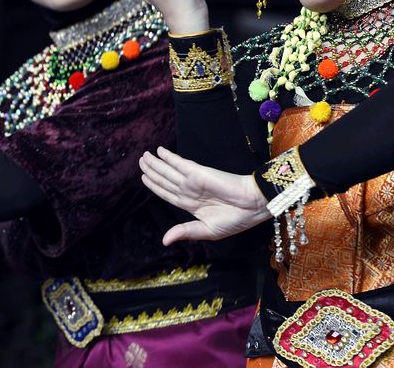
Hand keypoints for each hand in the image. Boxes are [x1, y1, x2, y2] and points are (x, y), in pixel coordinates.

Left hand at [139, 147, 270, 244]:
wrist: (253, 206)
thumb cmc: (235, 219)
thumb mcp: (207, 230)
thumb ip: (185, 232)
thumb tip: (164, 241)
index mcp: (191, 205)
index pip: (167, 194)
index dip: (155, 186)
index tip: (143, 178)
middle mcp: (189, 191)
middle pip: (165, 180)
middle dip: (152, 171)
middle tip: (140, 161)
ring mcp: (193, 181)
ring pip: (169, 172)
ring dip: (156, 163)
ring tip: (144, 156)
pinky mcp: (199, 173)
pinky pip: (180, 164)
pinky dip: (169, 157)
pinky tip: (160, 152)